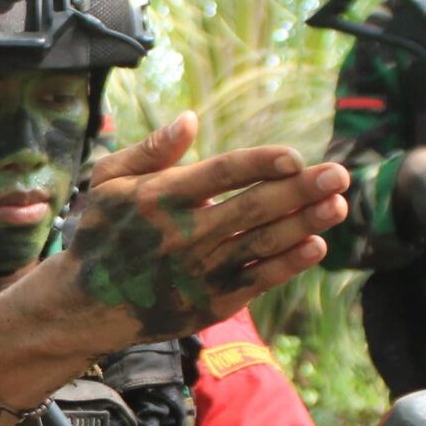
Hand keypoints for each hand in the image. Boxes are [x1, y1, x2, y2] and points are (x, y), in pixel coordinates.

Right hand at [48, 114, 349, 344]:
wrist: (85, 306)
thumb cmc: (102, 233)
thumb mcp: (109, 182)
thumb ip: (151, 150)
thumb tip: (191, 119)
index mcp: (160, 198)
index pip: (222, 174)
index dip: (261, 163)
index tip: (295, 156)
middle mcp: (183, 235)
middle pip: (253, 208)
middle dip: (300, 190)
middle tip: (339, 174)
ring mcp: (199, 272)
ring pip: (262, 244)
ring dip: (305, 224)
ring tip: (339, 204)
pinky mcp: (210, 302)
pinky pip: (258, 280)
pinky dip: (288, 264)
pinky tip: (315, 244)